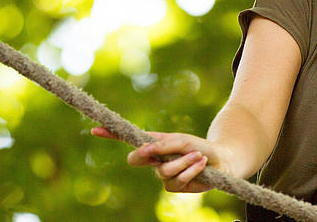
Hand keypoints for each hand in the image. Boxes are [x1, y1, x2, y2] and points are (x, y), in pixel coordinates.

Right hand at [92, 128, 228, 192]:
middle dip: (145, 154)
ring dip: (183, 162)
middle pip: (135, 159)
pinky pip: (176, 180)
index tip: (95, 129)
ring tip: (197, 156)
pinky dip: (190, 170)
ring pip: (162, 170)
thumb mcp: (181, 141)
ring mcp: (163, 175)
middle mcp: (155, 160)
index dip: (112, 135)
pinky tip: (200, 166)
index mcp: (155, 145)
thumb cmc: (201, 147)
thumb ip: (163, 145)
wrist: (221, 161)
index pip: (130, 139)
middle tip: (154, 151)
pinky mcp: (174, 187)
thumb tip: (145, 149)